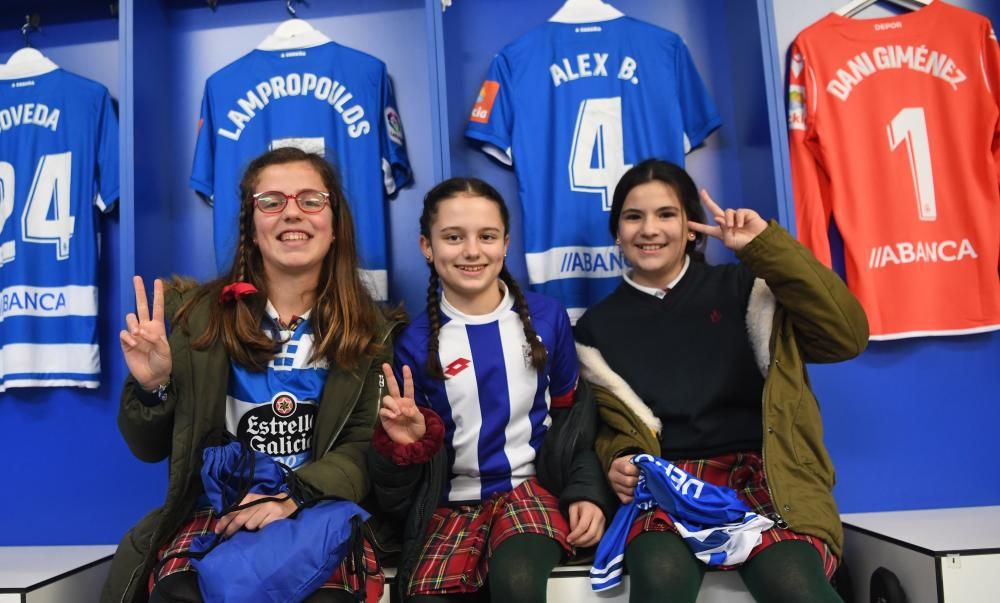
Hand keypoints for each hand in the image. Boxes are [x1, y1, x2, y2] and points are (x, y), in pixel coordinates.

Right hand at [119, 276, 171, 390]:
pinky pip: (124, 333)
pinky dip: (128, 337)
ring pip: (130, 318)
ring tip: (139, 335)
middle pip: (141, 305)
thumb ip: (156, 340)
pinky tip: (133, 344)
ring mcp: (135, 334)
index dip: (157, 294)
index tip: (158, 281)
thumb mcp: (165, 351)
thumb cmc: (162, 363)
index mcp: (158, 327)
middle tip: (137, 278)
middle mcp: (145, 327)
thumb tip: (143, 331)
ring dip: (134, 323)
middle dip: (139, 291)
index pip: (157, 307)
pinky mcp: (125, 342)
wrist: (152, 376)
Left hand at [214, 491, 297, 537]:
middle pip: (240, 519)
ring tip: (257, 524)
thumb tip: (223, 525)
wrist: (288, 502)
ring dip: (251, 528)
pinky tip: (266, 524)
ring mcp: (267, 507)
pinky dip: (262, 528)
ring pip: (250, 525)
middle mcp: (258, 501)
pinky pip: (262, 527)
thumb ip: (240, 512)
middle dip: (231, 529)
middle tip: (227, 536)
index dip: (224, 521)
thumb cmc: (266, 506)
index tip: (218, 530)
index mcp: (250, 497)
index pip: (233, 510)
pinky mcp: (276, 514)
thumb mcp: (253, 505)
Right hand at [378, 363, 425, 444]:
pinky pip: (383, 410)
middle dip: (389, 375)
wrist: (411, 442)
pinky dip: (388, 412)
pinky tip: (393, 417)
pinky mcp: (385, 418)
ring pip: (386, 398)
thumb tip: (404, 409)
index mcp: (409, 402)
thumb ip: (414, 413)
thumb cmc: (418, 430)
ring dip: (392, 403)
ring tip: (398, 413)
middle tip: (385, 365)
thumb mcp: (420, 421)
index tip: (406, 367)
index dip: (407, 377)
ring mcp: (391, 410)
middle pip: (393, 387)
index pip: (408, 387)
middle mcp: (399, 403)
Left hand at [567, 500, 604, 546]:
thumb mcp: (573, 507)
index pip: (583, 527)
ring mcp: (603, 522)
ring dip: (586, 544)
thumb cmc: (581, 502)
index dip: (575, 535)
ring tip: (577, 544)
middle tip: (572, 543)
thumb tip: (573, 533)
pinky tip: (583, 542)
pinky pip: (599, 538)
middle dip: (580, 541)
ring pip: (596, 538)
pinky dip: (591, 542)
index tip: (568, 539)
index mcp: (590, 510)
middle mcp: (598, 517)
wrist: (592, 498)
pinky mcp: (604, 526)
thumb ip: (573, 520)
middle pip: (591, 534)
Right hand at [608, 454, 639, 503]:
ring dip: (637, 489)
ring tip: (641, 485)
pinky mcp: (617, 495)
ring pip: (629, 492)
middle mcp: (613, 476)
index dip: (637, 471)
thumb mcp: (633, 459)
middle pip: (628, 482)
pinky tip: (637, 492)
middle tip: (643, 479)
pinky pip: (627, 499)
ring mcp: (614, 486)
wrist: (621, 469)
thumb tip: (649, 471)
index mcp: (617, 465)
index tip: (642, 470)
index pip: (628, 469)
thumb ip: (639, 463)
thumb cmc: (630, 463)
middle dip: (638, 481)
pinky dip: (633, 497)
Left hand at [688, 189, 768, 251]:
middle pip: (715, 209)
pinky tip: (742, 225)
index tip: (688, 223)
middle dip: (708, 200)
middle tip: (702, 192)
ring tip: (734, 227)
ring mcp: (736, 217)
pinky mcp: (745, 213)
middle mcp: (727, 222)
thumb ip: (722, 230)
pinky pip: (738, 212)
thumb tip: (717, 217)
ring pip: (727, 211)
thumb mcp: (729, 241)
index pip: (707, 228)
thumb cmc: (743, 245)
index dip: (698, 226)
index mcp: (720, 232)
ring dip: (729, 219)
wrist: (759, 242)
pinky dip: (739, 218)